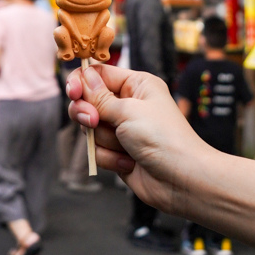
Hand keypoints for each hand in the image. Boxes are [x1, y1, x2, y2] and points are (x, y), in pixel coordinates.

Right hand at [67, 64, 208, 216]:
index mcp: (136, 85)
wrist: (181, 180)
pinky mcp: (118, 152)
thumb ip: (99, 97)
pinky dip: (109, 158)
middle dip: (88, 114)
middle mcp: (128, 104)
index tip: (73, 92)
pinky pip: (97, 150)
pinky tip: (128, 162)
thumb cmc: (163, 138)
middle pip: (89, 101)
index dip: (82, 81)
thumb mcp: (128, 111)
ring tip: (125, 147)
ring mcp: (122, 129)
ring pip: (91, 128)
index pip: (99, 74)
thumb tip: (83, 76)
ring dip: (105, 140)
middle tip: (94, 122)